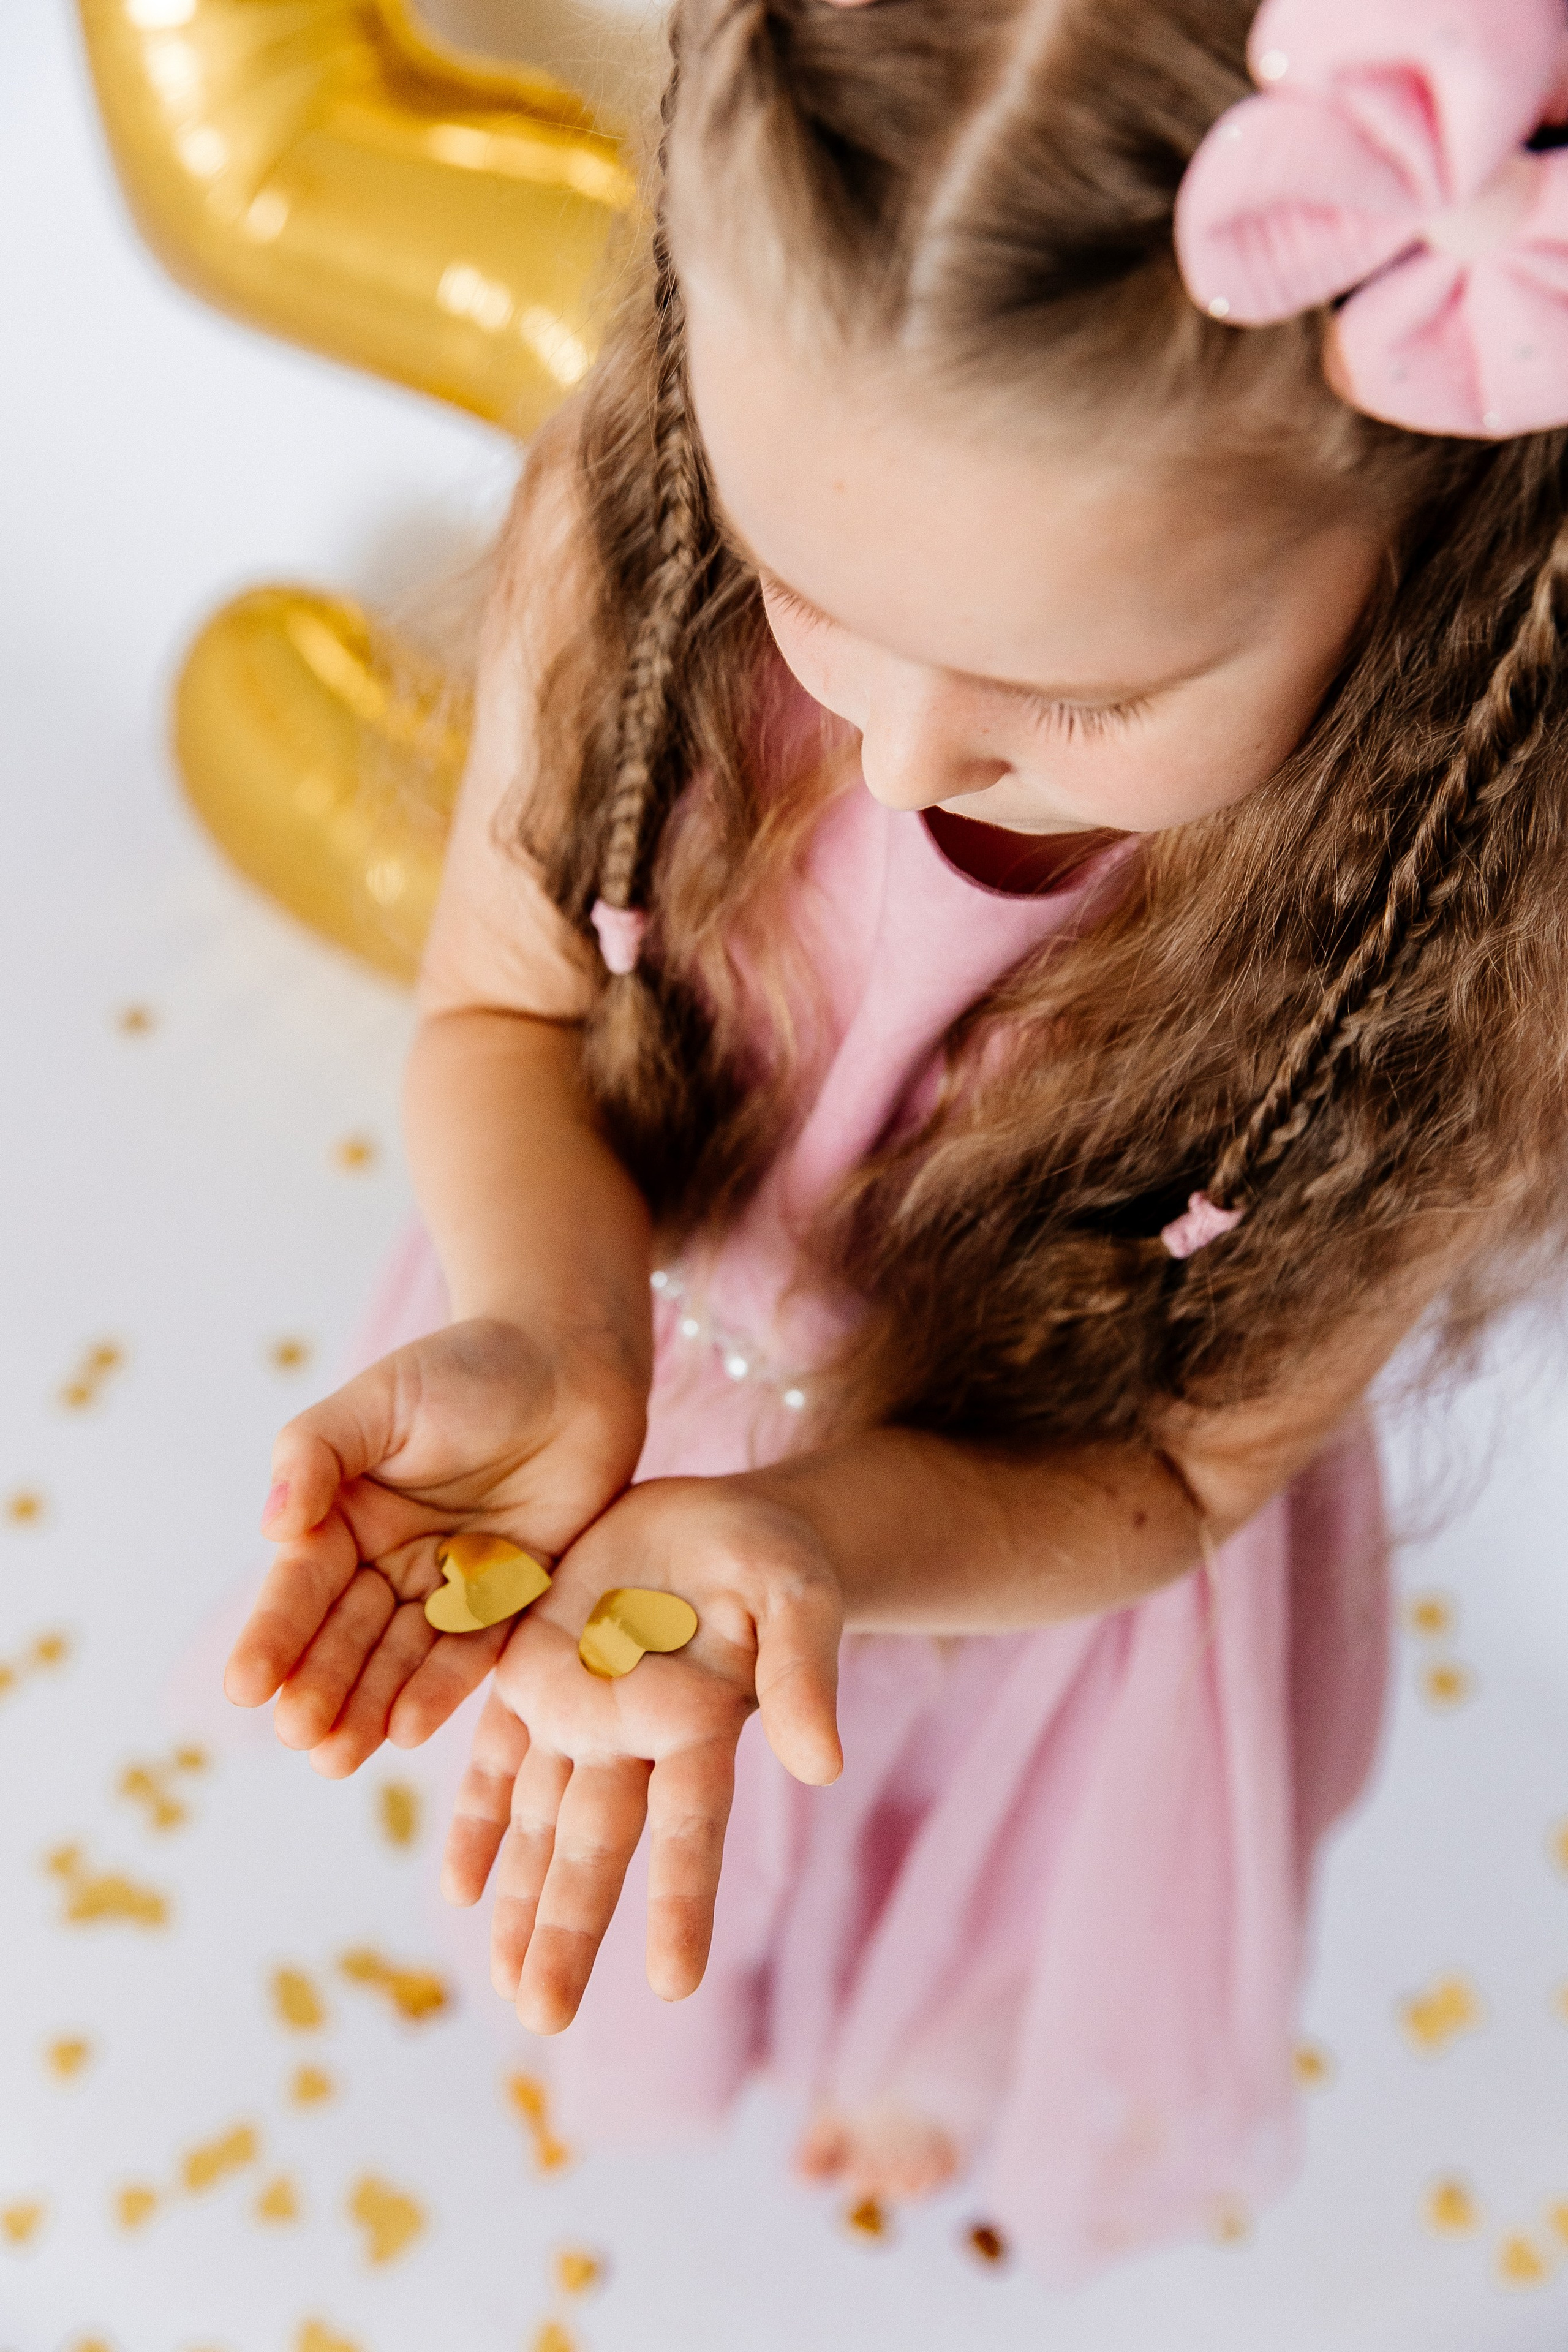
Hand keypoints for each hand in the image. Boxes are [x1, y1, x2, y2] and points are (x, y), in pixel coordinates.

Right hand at [223, 1318, 646, 1776]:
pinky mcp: (513, 1597)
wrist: (572, 1362)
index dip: (274, 1635)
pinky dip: (441, 1687)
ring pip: (401, 1657)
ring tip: (338, 1755)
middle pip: (348, 1635)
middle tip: (299, 1736)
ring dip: (369, 1707)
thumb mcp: (379, 1400)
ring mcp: (452, 1584)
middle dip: (321, 1686)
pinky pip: (474, 1650)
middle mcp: (391, 1560)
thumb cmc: (467, 1368)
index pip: (302, 1585)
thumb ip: (316, 1454)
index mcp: (344, 1516)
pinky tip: (410, 1728)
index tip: (246, 1686)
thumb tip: (272, 1526)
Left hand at [442, 1475, 843, 2033]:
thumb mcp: (796, 1595)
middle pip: (596, 1845)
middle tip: (543, 2016)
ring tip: (504, 1986)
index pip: (689, 1828)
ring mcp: (580, 1709)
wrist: (716, 1517)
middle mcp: (635, 1736)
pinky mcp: (532, 1670)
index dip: (681, 1902)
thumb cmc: (773, 1557)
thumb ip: (803, 1673)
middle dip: (569, 1929)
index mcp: (700, 1723)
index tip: (675, 1985)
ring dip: (521, 1903)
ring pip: (541, 1820)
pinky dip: (477, 1820)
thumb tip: (823, 1765)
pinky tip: (460, 1888)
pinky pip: (497, 1757)